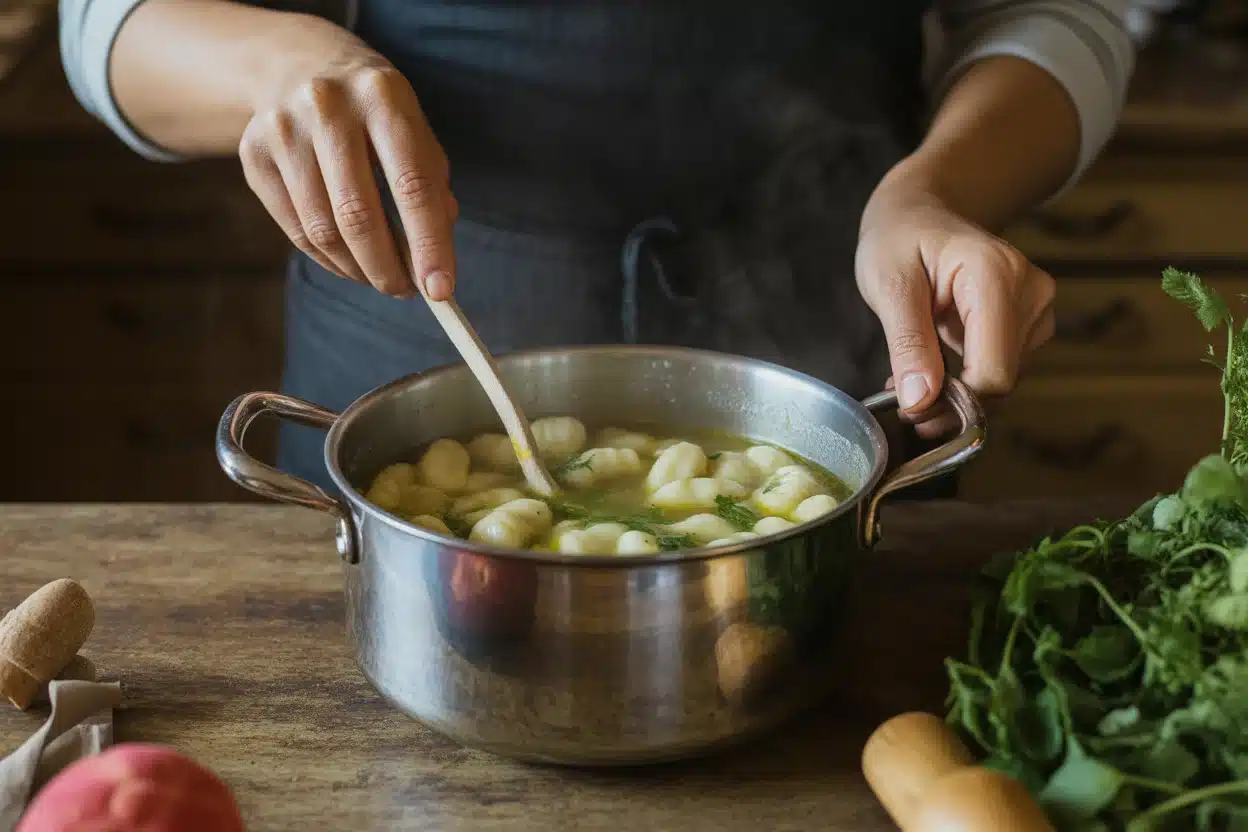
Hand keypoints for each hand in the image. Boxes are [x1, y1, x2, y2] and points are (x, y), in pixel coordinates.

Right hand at [239, 21, 456, 298]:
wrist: (296, 64)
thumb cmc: (372, 110)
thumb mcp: (412, 128)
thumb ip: (430, 185)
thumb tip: (434, 258)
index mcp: (382, 96)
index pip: (412, 184)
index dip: (429, 244)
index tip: (441, 290)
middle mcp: (327, 107)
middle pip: (358, 214)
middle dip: (387, 268)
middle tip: (405, 291)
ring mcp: (283, 129)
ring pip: (323, 229)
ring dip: (357, 269)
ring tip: (379, 277)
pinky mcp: (253, 154)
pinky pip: (295, 230)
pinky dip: (328, 260)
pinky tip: (349, 263)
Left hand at [855, 174, 1055, 436]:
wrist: (919, 210)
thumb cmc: (900, 236)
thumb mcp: (888, 284)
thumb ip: (907, 344)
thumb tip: (920, 401)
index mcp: (996, 276)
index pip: (993, 372)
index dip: (953, 403)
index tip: (911, 408)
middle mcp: (1030, 291)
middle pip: (1001, 381)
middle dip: (951, 401)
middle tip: (902, 398)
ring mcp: (1036, 306)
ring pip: (1001, 380)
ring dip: (955, 390)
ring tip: (912, 370)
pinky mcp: (1031, 321)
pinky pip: (1001, 367)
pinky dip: (965, 377)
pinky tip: (934, 363)